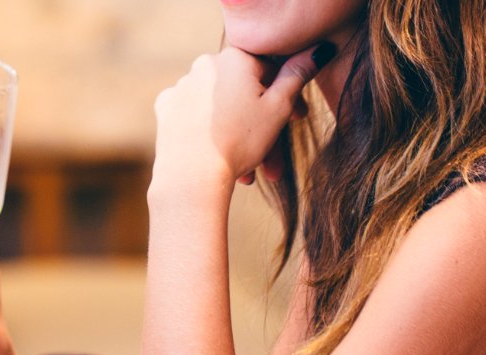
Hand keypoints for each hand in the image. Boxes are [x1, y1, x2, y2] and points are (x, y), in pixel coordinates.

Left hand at [151, 43, 334, 192]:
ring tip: (249, 174)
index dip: (288, 96)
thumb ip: (297, 75)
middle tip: (275, 159)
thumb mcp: (278, 108)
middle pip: (244, 94)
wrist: (192, 175)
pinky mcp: (166, 108)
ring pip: (221, 109)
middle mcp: (204, 64)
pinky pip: (195, 116)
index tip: (297, 119)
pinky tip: (218, 155)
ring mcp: (182, 85)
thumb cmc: (240, 141)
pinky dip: (209, 132)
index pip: (270, 70)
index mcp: (234, 58)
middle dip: (263, 127)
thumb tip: (319, 48)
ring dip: (239, 136)